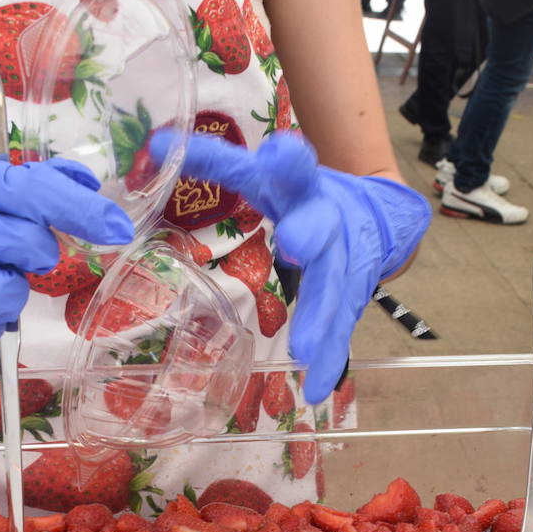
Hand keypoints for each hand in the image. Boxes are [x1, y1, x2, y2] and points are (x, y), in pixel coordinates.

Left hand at [154, 131, 429, 402]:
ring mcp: (345, 262)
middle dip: (310, 235)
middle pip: (321, 227)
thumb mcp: (266, 173)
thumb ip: (217, 160)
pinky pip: (340, 330)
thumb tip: (155, 143)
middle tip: (295, 245)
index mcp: (302, 186)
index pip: (293, 167)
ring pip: (333, 288)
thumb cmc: (302, 194)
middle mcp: (328, 221)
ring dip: (319, 317)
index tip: (279, 153)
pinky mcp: (351, 297)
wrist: (377, 215)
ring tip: (304, 349)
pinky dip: (328, 359)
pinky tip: (316, 388)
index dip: (286, 161)